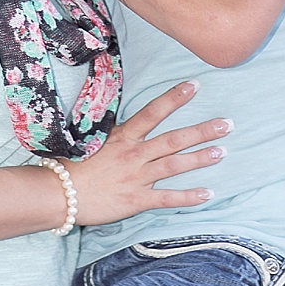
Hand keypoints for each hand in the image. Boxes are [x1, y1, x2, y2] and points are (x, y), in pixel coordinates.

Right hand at [57, 82, 229, 227]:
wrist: (57, 194)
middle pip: (174, 139)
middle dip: (202, 130)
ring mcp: (137, 177)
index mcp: (123, 137)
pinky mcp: (137, 199)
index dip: (175, 98)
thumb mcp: (89, 142)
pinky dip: (189, 197)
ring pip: (175, 165)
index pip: (153, 112)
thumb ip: (111, 134)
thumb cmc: (69, 168)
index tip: (195, 85)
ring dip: (201, 158)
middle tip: (227, 124)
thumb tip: (123, 123)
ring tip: (222, 151)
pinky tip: (207, 193)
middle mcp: (134, 154)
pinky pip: (168, 198)